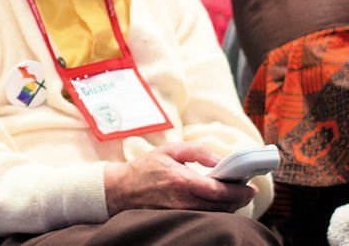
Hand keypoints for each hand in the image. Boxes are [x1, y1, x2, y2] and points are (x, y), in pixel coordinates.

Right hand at [104, 142, 255, 214]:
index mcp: (182, 181)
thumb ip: (196, 151)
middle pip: (222, 206)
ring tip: (233, 195)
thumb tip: (218, 158)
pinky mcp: (177, 220)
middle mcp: (183, 201)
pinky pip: (203, 218)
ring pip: (215, 214)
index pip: (220, 191)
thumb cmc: (144, 168)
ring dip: (228, 206)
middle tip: (246, 191)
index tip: (251, 187)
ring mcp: (180, 213)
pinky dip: (215, 211)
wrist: (120, 190)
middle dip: (239, 199)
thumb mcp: (168, 151)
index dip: (239, 191)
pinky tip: (216, 203)